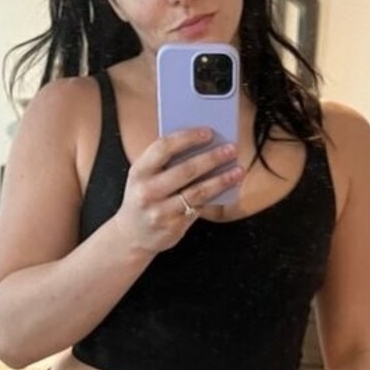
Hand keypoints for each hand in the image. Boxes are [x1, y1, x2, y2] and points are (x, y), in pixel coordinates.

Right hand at [114, 128, 242, 254]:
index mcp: (139, 172)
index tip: (208, 133)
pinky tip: (228, 188)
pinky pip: (199, 208)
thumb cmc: (143, 199)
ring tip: (238, 170)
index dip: (187, 138)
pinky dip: (216, 196)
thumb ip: (164, 163)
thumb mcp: (143, 178)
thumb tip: (201, 145)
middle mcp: (148, 191)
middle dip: (212, 158)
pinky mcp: (174, 227)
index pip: (163, 148)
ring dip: (221, 180)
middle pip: (186, 170)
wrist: (132, 236)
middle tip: (231, 149)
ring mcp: (161, 211)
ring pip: (197, 192)